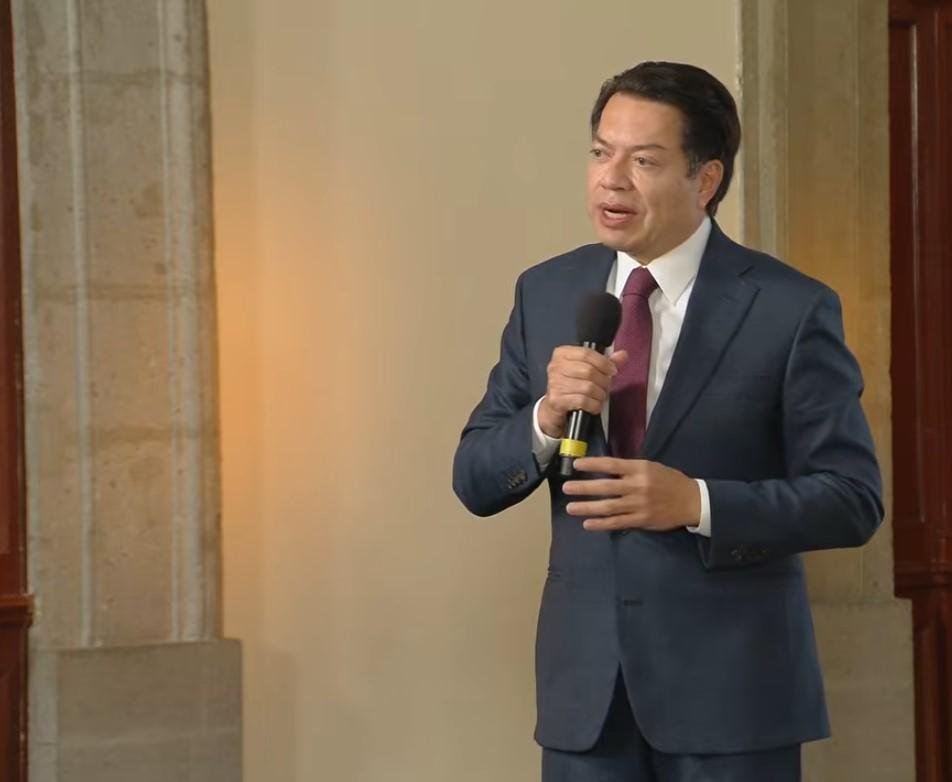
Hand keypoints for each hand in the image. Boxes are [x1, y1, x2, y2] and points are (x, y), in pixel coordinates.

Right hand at [538, 347, 627, 436]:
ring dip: (600, 394)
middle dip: (603, 381)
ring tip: (600, 396)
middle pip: (589, 371)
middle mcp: (555, 367)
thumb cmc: (572, 386)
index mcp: (562, 354)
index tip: (612, 370)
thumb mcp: (587, 370)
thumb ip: (605, 362)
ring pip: (588, 387)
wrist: (554, 407)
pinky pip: (583, 401)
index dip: (603, 362)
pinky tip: (594, 405)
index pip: (586, 354)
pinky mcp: (557, 400)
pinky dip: (594, 405)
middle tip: (606, 386)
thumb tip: (622, 355)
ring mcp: (554, 384)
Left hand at [563, 457, 700, 531]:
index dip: (592, 464)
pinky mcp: (641, 520)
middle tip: (566, 488)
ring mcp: (639, 505)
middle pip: (606, 487)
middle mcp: (638, 486)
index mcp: (640, 469)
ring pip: (608, 507)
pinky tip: (588, 524)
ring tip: (571, 508)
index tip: (576, 464)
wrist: (692, 501)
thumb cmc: (669, 480)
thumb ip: (630, 469)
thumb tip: (605, 469)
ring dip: (587, 508)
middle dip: (583, 488)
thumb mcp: (651, 467)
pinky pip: (618, 523)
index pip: (612, 465)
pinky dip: (601, 524)